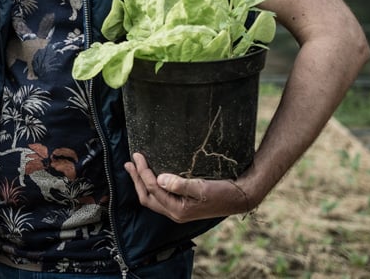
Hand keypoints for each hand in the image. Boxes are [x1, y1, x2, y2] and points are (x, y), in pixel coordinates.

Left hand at [124, 153, 253, 222]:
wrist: (240, 198)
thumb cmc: (223, 192)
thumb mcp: (202, 187)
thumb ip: (180, 184)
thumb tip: (159, 179)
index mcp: (177, 210)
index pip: (152, 189)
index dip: (142, 172)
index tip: (137, 155)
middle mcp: (175, 213)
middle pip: (147, 197)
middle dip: (136, 180)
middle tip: (129, 163)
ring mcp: (178, 210)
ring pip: (153, 198)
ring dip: (141, 183)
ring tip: (135, 169)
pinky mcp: (183, 205)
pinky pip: (161, 197)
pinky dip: (152, 186)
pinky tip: (153, 177)